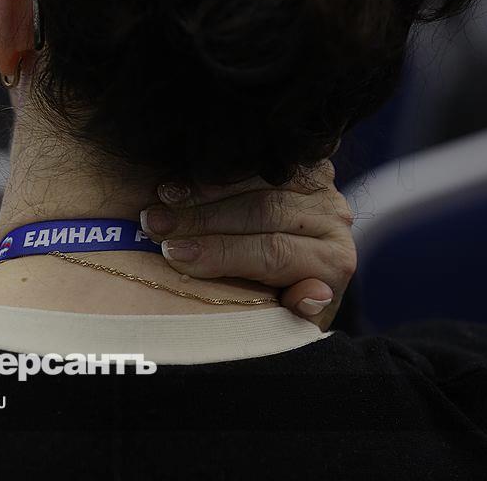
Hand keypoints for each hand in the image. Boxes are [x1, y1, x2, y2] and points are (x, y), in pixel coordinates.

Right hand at [139, 162, 355, 329]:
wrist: (292, 276)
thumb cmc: (277, 311)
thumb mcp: (286, 324)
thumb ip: (297, 313)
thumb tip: (312, 294)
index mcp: (333, 262)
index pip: (273, 252)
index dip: (221, 253)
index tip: (173, 257)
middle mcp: (333, 218)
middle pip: (262, 212)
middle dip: (201, 219)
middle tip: (153, 226)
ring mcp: (317, 185)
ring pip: (254, 181)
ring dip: (199, 192)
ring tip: (158, 201)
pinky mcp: (297, 163)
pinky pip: (252, 162)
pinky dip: (209, 171)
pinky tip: (175, 183)